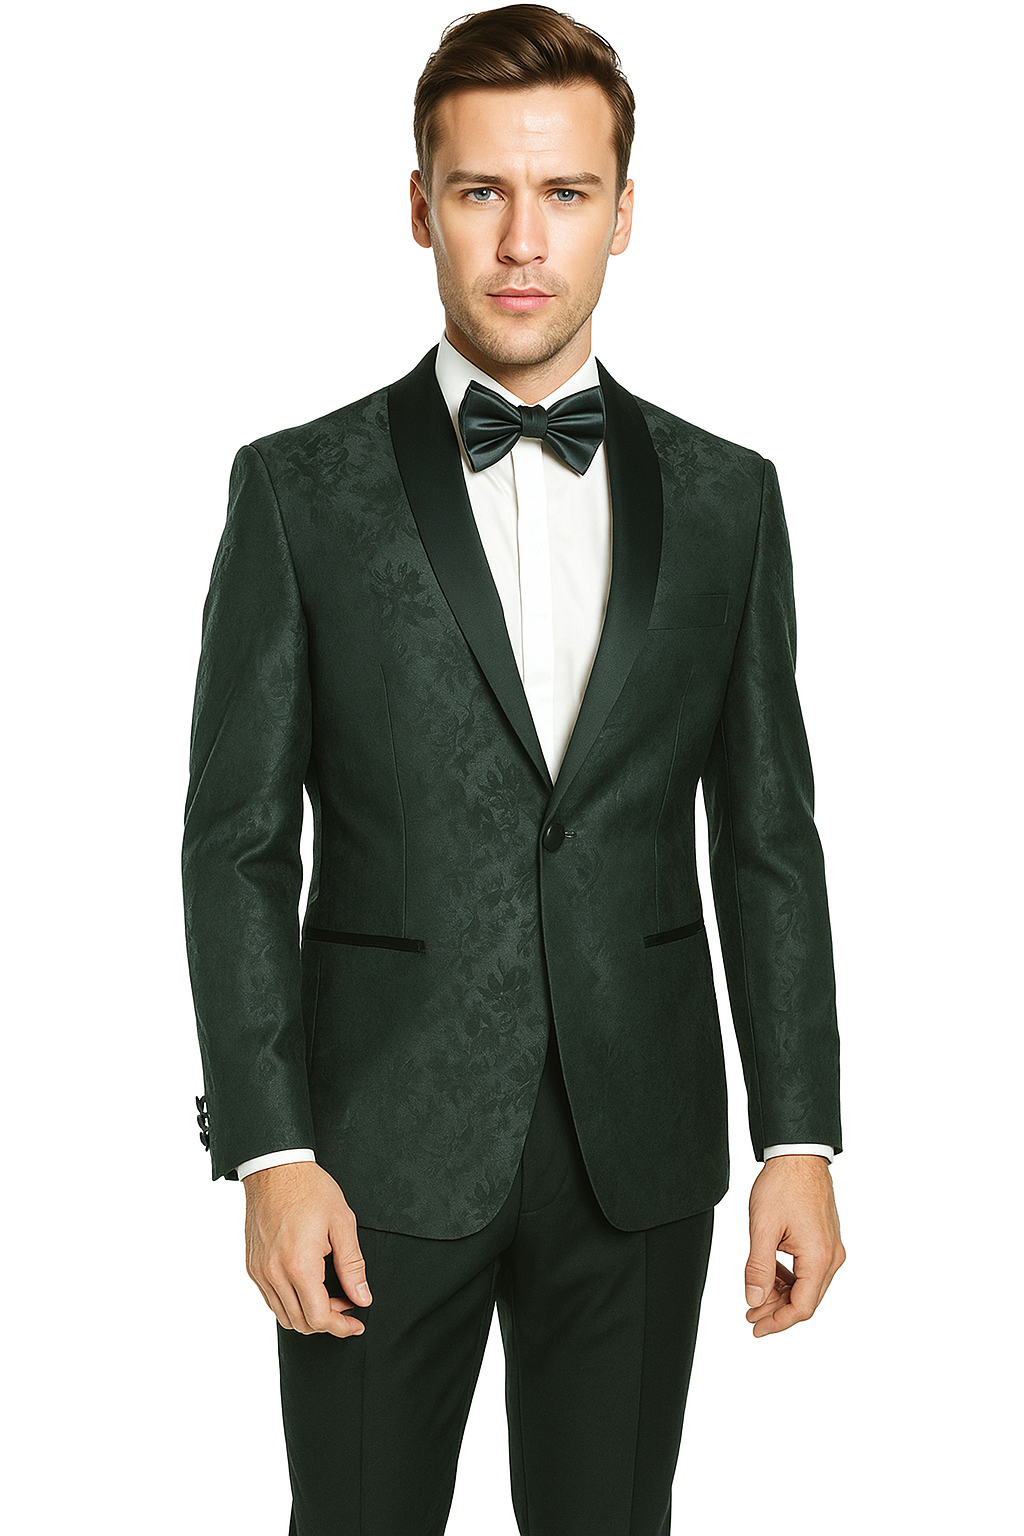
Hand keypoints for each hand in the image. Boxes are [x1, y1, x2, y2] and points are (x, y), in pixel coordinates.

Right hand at [242, 1161, 370, 1337]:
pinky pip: (270, 1299)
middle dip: (328, 1322)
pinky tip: (307, 1286)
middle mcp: (274, 1273)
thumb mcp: (343, 1223)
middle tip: (347, 1304)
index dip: (342, 1327)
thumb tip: (362, 1298)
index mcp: (299, 1265)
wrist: (275, 1167)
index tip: (356, 1324)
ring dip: (308, 1315)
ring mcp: (259, 1271)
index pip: (319, 1318)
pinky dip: (290, 1303)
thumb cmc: (310, 1189)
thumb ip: (353, 1266)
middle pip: (301, 1323)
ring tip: (329, 1295)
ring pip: (283, 1315)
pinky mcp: (252, 1265)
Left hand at [744, 1155, 844, 1336]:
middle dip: (777, 1311)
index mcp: (818, 1257)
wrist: (799, 1155)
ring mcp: (831, 1249)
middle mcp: (831, 1257)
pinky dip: (790, 1278)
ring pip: (808, 1286)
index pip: (802, 1308)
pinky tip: (771, 1275)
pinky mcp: (826, 1240)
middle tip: (750, 1313)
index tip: (756, 1327)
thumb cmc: (783, 1184)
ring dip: (783, 1295)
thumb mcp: (763, 1228)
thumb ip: (758, 1268)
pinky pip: (810, 1270)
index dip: (778, 1323)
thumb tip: (754, 1300)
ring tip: (756, 1296)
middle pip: (807, 1300)